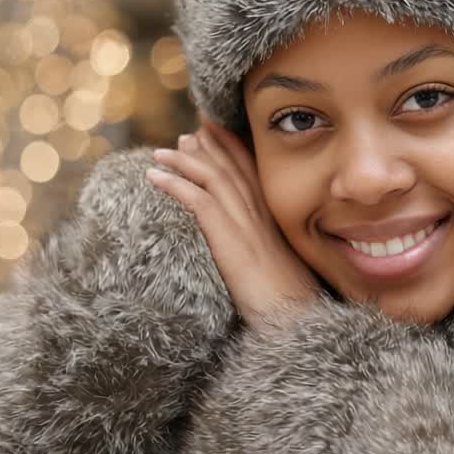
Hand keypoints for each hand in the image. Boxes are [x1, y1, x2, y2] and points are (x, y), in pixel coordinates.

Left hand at [146, 118, 319, 332]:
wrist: (299, 322)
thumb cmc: (292, 306)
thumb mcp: (280, 273)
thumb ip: (266, 256)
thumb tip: (252, 254)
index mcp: (274, 220)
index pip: (252, 173)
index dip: (233, 149)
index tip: (215, 132)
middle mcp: (262, 215)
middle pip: (233, 167)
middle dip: (211, 145)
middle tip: (190, 131)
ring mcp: (246, 224)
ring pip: (214, 177)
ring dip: (185, 161)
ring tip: (162, 153)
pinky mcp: (230, 239)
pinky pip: (198, 200)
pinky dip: (174, 184)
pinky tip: (155, 177)